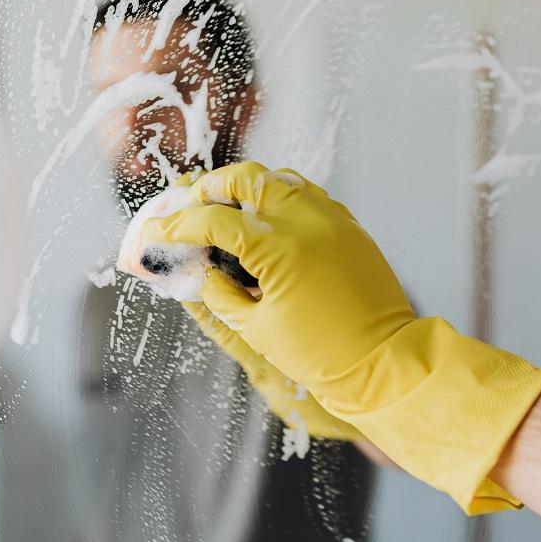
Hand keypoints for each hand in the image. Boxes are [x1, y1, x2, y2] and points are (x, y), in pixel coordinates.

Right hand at [146, 162, 540, 513]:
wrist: (383, 364)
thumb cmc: (321, 355)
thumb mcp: (256, 328)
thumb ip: (220, 293)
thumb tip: (201, 270)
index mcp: (279, 248)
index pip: (213, 221)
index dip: (177, 226)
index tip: (156, 231)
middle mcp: (308, 222)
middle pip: (248, 177)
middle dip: (212, 187)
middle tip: (192, 206)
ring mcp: (334, 220)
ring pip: (282, 179)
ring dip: (249, 187)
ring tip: (227, 207)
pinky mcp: (352, 228)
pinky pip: (311, 196)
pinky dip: (283, 199)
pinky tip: (268, 220)